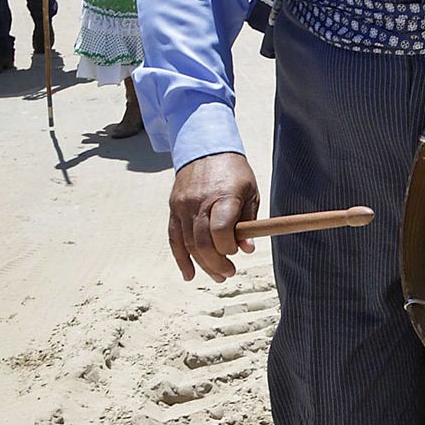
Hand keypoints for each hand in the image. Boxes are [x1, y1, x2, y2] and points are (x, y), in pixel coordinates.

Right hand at [166, 152, 259, 282]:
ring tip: (218, 276)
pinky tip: (190, 274)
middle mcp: (199, 202)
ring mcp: (183, 206)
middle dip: (217, 263)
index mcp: (223, 195)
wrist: (204, 148)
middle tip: (229, 273)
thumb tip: (247, 249)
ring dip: (203, 265)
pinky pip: (174, 239)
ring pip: (188, 244)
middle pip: (203, 242)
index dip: (228, 247)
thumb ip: (249, 221)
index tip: (236, 252)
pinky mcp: (174, 209)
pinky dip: (181, 259)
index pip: (221, 230)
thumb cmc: (233, 172)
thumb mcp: (250, 191)